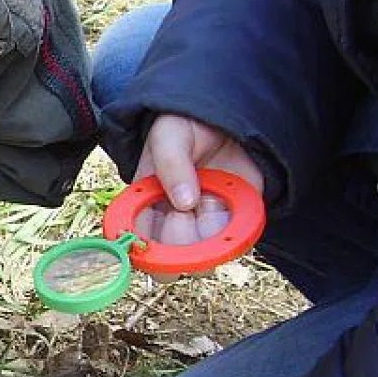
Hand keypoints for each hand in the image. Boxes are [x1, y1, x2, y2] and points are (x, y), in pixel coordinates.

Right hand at [134, 114, 264, 253]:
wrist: (226, 115)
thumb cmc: (185, 125)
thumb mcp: (169, 135)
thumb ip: (171, 164)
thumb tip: (184, 203)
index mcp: (146, 207)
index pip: (138, 244)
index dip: (144, 251)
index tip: (152, 242)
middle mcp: (173, 222)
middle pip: (172, 262)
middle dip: (178, 248)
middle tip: (182, 215)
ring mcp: (206, 223)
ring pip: (207, 257)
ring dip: (210, 239)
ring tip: (210, 200)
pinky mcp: (238, 218)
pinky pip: (239, 239)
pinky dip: (239, 229)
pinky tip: (230, 198)